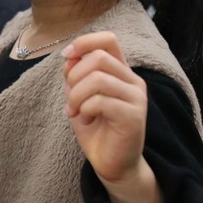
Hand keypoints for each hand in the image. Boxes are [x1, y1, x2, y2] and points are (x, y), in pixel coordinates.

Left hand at [63, 32, 161, 202]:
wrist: (111, 163)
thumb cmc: (95, 127)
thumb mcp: (78, 95)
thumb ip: (75, 75)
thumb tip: (69, 57)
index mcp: (120, 72)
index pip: (108, 40)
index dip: (84, 42)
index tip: (66, 56)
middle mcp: (132, 80)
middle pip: (98, 57)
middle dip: (74, 76)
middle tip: (70, 99)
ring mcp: (136, 97)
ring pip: (97, 78)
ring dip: (76, 95)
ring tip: (76, 111)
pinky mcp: (134, 115)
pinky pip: (101, 101)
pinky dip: (84, 109)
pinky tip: (85, 119)